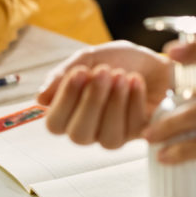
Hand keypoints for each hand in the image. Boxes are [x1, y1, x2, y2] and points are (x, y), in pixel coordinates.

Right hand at [38, 41, 172, 148]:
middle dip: (92, 102)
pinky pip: (133, 128)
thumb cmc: (119, 60)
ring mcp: (115, 135)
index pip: (55, 124)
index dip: (65, 100)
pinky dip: (134, 100)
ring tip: (122, 75)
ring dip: (115, 103)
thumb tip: (40, 98)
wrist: (155, 59)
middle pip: (79, 136)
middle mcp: (90, 129)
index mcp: (70, 113)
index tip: (80, 72)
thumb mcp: (89, 58)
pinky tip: (136, 80)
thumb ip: (63, 75)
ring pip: (108, 138)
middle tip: (104, 71)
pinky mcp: (140, 134)